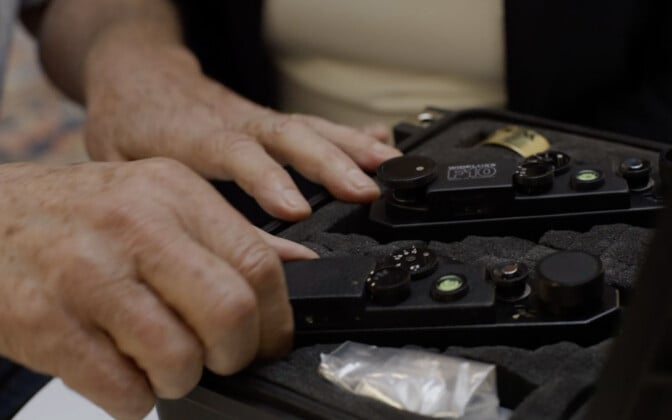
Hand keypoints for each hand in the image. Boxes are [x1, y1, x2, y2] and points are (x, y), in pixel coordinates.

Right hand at [0, 159, 314, 418]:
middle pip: (230, 311)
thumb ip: (228, 235)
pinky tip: (120, 372)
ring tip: (161, 363)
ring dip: (181, 379)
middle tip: (220, 358)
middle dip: (236, 354)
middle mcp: (134, 225)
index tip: (268, 340)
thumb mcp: (157, 202)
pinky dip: (135, 399)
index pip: (259, 264)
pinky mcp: (44, 323)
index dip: (276, 320)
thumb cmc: (78, 218)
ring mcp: (86, 274)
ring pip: (179, 358)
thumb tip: (300, 267)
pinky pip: (122, 390)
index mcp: (173, 192)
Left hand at [83, 28, 401, 221]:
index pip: (235, 154)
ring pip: (311, 128)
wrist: (139, 76)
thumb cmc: (130, 128)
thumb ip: (172, 210)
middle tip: (365, 192)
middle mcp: (236, 123)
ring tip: (390, 169)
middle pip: (288, 137)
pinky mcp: (273, 121)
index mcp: (194, 137)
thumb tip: (215, 258)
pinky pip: (317, 125)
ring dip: (353, 148)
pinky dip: (353, 136)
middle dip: (331, 163)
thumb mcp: (130, 173)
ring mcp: (259, 120)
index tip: (297, 209)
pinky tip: (383, 144)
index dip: (267, 180)